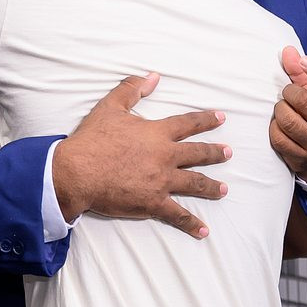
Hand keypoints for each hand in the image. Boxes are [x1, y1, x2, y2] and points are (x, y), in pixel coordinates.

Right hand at [53, 73, 230, 238]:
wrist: (77, 172)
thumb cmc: (92, 139)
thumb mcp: (110, 107)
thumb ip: (132, 89)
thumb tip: (152, 76)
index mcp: (156, 133)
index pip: (188, 124)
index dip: (206, 119)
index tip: (221, 118)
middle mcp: (165, 156)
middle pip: (198, 154)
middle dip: (215, 153)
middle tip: (228, 153)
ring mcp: (161, 181)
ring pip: (194, 184)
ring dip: (211, 187)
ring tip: (224, 190)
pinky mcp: (153, 203)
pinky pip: (177, 214)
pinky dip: (191, 223)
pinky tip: (203, 230)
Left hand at [271, 46, 306, 185]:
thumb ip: (301, 75)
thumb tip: (288, 51)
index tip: (304, 61)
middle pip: (306, 102)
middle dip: (290, 93)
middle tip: (287, 93)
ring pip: (289, 121)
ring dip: (279, 111)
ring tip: (281, 110)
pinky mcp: (301, 159)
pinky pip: (278, 139)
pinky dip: (274, 129)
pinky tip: (278, 127)